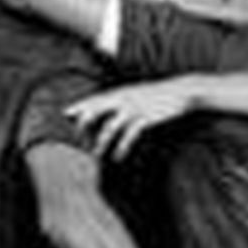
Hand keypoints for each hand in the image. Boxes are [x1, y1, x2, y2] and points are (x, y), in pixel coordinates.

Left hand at [68, 80, 196, 159]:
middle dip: (84, 124)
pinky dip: (121, 147)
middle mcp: (123, 98)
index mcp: (121, 91)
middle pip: (96, 110)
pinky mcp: (144, 118)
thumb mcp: (139, 93)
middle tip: (78, 139)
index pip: (95, 98)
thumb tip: (112, 109)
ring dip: (100, 142)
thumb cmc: (160, 94)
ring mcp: (134, 108)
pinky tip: (117, 157)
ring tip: (96, 154)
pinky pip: (128, 136)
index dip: (80, 105)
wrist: (181, 90)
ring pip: (110, 127)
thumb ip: (124, 99)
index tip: (66, 113)